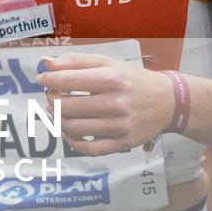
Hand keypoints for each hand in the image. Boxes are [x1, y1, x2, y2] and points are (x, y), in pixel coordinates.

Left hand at [36, 53, 174, 155]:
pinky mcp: (124, 143)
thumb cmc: (134, 79)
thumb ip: (76, 61)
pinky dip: (72, 142)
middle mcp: (117, 103)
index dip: (49, 80)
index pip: (68, 80)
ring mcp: (121, 126)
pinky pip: (90, 149)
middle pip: (68, 106)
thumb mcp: (109, 63)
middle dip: (52, 100)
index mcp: (113, 79)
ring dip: (58, 120)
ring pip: (75, 128)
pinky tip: (67, 131)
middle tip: (51, 96)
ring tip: (56, 111)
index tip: (42, 79)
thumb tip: (46, 63)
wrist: (169, 101)